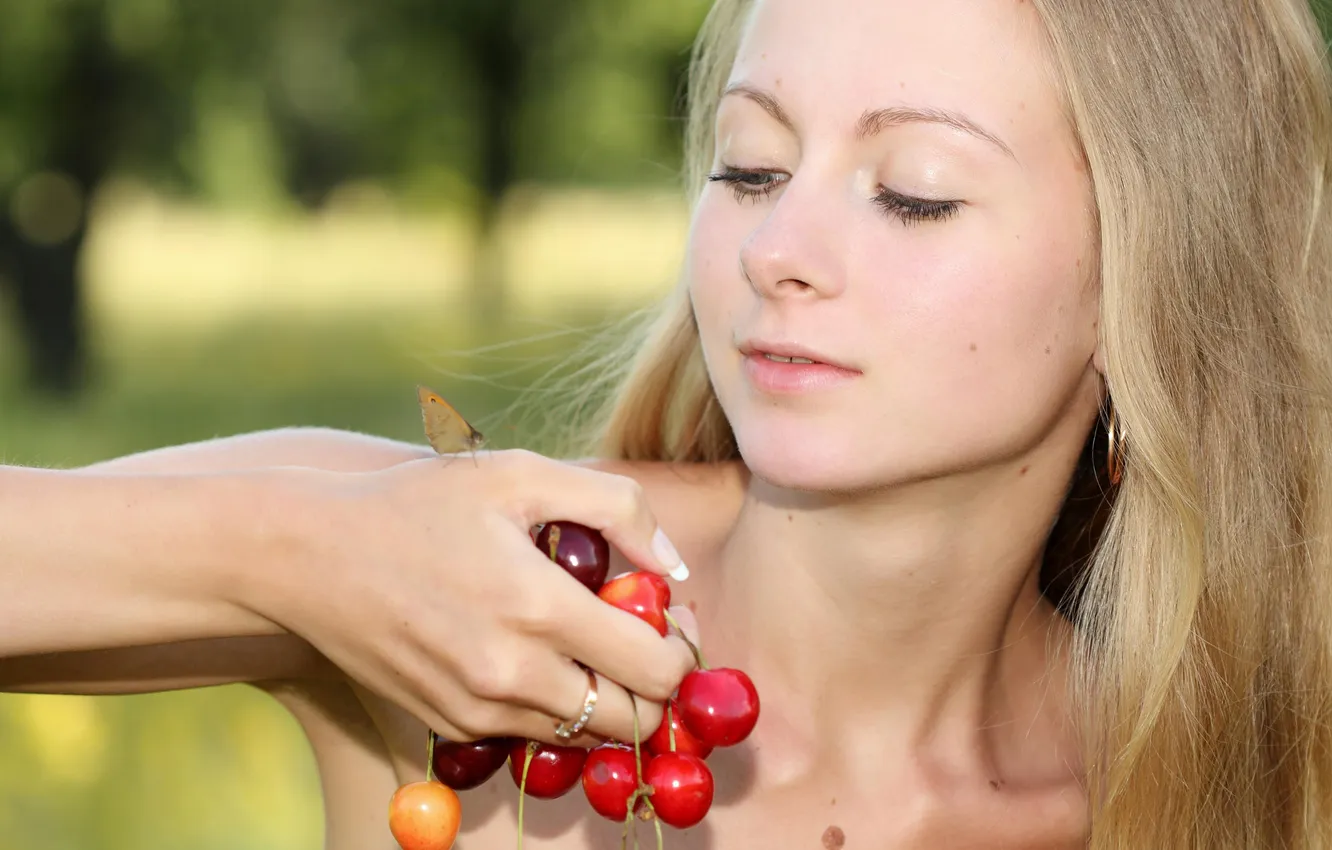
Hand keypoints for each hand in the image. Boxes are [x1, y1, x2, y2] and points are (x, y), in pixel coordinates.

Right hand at [239, 449, 697, 745]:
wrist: (310, 555)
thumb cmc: (419, 502)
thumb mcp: (520, 474)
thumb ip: (617, 508)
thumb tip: (673, 569)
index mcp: (539, 608)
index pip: (656, 671)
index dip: (680, 650)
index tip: (671, 622)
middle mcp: (512, 674)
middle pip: (632, 722)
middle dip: (652, 686)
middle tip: (638, 638)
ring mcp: (478, 709)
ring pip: (583, 735)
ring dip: (602, 698)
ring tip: (581, 639)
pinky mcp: (450, 726)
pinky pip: (529, 733)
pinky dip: (549, 704)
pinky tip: (528, 651)